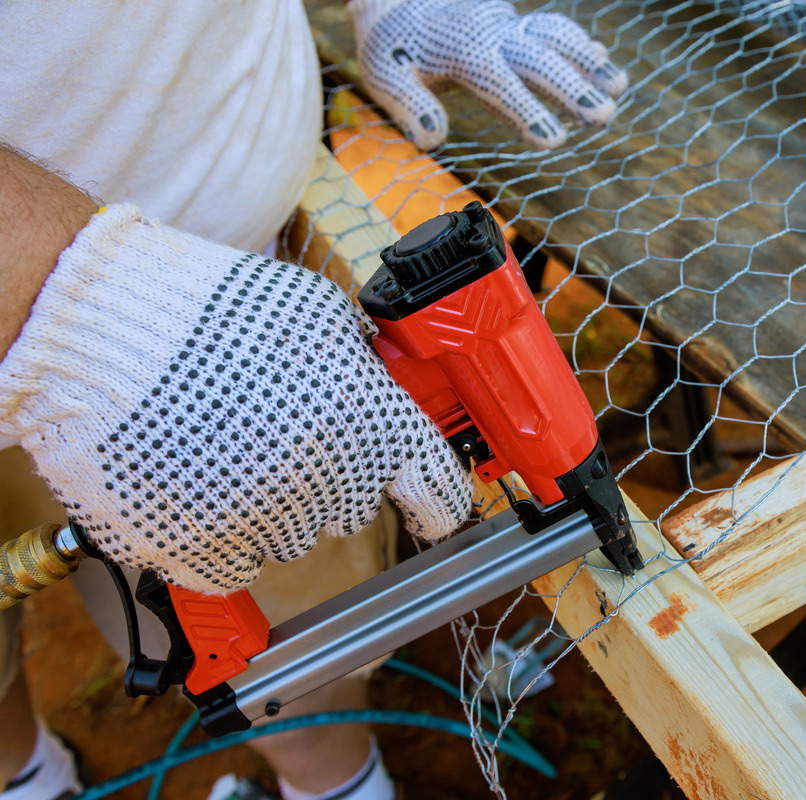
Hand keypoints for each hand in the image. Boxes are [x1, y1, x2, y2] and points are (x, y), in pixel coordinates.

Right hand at [0, 204, 472, 592]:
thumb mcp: (321, 318)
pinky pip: (235, 564)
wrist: (110, 334)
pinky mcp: (205, 555)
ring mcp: (269, 526)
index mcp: (376, 428)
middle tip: (281, 430)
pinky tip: (197, 481)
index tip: (436, 510)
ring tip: (224, 443)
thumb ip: (366, 364)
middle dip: (331, 476)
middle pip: (354, 508)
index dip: (441, 502)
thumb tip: (385, 383)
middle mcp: (334, 486)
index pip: (440, 493)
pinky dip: (220, 534)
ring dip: (271, 503)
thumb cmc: (216, 313)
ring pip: (292, 535)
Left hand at [348, 0, 628, 149]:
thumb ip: (409, 105)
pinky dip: (578, 43)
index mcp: (462, 54)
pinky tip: (601, 60)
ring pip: (554, 37)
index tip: (554, 139)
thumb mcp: (385, 73)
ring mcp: (506, 26)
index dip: (528, 112)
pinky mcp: (513, 22)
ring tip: (620, 85)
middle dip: (573, 87)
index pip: (501, 85)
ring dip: (588, 61)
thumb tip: (430, 138)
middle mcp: (492, 36)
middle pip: (539, 60)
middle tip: (603, 115)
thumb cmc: (391, 42)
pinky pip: (550, 28)